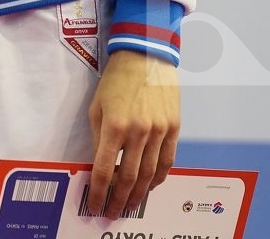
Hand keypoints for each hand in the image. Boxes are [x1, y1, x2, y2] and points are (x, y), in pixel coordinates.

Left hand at [87, 49, 179, 218]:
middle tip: (113, 212)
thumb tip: (100, 163)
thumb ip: (99, 137)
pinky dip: (158, 178)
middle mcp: (139, 132)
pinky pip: (167, 161)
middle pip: (129, 177)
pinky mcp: (174, 128)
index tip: (95, 205)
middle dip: (119, 199)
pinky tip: (150, 186)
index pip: (105, 169)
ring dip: (139, 194)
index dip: (99, 192)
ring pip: (149, 174)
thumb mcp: (97, 106)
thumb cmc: (116, 80)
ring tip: (130, 205)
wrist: (145, 57)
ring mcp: (159, 131)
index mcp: (115, 126)